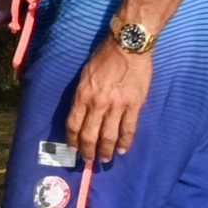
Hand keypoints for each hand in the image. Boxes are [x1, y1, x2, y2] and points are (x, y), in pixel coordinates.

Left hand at [65, 41, 152, 167]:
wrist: (127, 47)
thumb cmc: (103, 58)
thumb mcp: (85, 76)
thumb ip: (83, 95)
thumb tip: (82, 113)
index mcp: (83, 96)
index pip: (73, 124)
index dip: (72, 140)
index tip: (73, 149)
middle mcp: (98, 104)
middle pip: (90, 134)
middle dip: (88, 151)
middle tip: (88, 160)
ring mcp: (117, 106)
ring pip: (109, 136)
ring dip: (106, 151)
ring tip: (105, 160)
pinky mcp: (134, 105)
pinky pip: (129, 128)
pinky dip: (125, 142)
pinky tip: (122, 150)